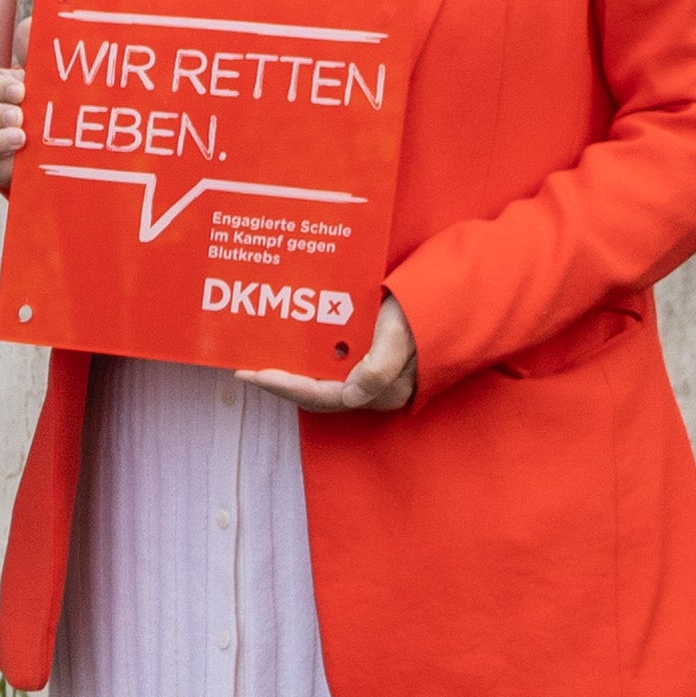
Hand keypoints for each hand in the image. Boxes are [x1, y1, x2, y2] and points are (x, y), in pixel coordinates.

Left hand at [234, 296, 420, 416]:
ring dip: (292, 368)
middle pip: (313, 392)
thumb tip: (351, 397)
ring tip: (260, 354)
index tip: (252, 374)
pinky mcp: (369, 361)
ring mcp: (369, 376)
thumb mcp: (400, 338)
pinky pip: (332, 364)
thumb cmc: (425, 315)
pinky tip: (292, 342)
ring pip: (320, 379)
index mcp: (378, 391)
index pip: (319, 396)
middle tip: (244, 367)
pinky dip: (310, 356)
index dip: (283, 387)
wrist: (451, 299)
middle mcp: (370, 389)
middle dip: (279, 381)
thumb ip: (378, 369)